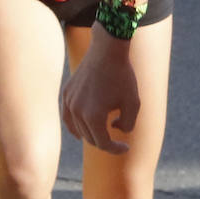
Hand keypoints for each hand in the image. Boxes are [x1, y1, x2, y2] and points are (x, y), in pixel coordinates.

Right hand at [60, 29, 138, 153]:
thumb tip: (114, 129)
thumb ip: (127, 125)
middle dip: (105, 142)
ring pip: (78, 129)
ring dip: (91, 134)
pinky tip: (81, 131)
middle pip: (90, 138)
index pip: (103, 144)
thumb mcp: (133, 103)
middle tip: (118, 140)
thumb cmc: (123, 76)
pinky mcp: (66, 94)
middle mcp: (77, 112)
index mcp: (93, 117)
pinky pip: (68, 117)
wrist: (107, 50)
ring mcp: (69, 103)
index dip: (116, 149)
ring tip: (103, 134)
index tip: (127, 147)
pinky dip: (75, 126)